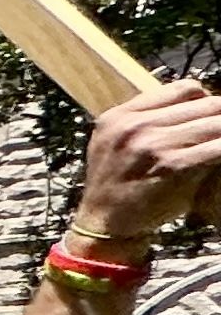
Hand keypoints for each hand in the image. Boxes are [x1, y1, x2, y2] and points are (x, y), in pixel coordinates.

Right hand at [69, 76, 220, 242]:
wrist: (104, 226)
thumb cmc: (115, 188)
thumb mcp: (112, 144)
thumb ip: (142, 122)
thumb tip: (191, 103)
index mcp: (120, 116)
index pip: (183, 88)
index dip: (204, 100)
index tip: (209, 116)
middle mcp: (136, 126)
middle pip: (206, 103)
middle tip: (219, 134)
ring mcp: (154, 145)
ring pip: (218, 123)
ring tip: (219, 147)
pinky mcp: (175, 166)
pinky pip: (219, 148)